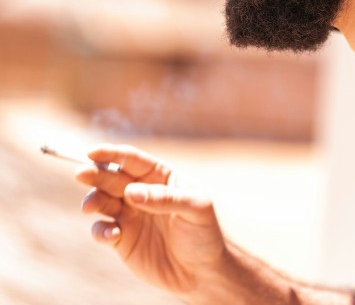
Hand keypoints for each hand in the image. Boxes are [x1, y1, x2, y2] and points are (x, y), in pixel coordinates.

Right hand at [76, 144, 225, 295]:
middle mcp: (140, 192)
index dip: (111, 153)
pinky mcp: (122, 240)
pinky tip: (112, 233)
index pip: (131, 159)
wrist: (204, 271)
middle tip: (81, 173)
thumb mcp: (195, 207)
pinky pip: (103, 231)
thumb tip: (131, 193)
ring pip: (102, 201)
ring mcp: (129, 215)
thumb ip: (164, 198)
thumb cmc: (204, 232)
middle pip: (112, 177)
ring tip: (90, 206)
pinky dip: (101, 230)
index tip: (92, 152)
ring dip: (92, 200)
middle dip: (95, 174)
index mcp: (159, 176)